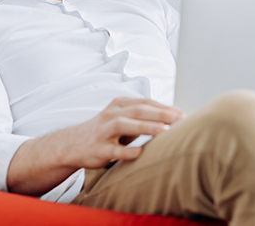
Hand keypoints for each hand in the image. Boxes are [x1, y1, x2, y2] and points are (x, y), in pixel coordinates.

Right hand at [64, 97, 185, 168]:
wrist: (73, 144)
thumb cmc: (106, 131)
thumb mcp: (122, 118)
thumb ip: (143, 116)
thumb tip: (174, 117)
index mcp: (119, 105)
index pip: (145, 102)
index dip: (164, 107)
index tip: (182, 113)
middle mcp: (111, 115)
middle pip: (138, 110)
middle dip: (160, 113)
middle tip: (179, 119)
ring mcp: (103, 132)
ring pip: (124, 125)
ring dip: (144, 126)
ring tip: (162, 130)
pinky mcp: (98, 149)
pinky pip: (113, 150)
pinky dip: (126, 151)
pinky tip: (139, 153)